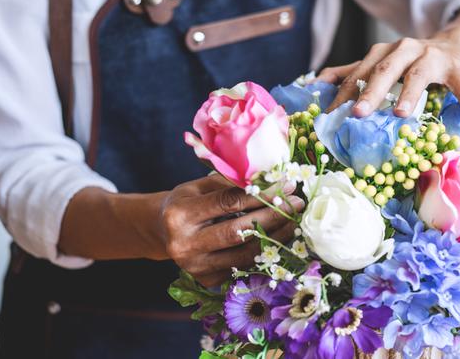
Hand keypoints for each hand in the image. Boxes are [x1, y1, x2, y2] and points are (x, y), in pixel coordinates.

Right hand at [160, 175, 302, 286]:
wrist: (162, 231)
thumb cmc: (187, 202)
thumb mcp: (200, 186)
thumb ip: (230, 184)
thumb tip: (272, 179)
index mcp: (180, 214)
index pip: (229, 203)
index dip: (261, 194)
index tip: (287, 185)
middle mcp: (185, 244)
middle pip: (238, 231)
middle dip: (273, 217)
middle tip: (297, 204)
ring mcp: (196, 267)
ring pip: (245, 254)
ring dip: (275, 238)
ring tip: (294, 222)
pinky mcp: (207, 280)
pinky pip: (243, 267)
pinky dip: (264, 253)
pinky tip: (280, 239)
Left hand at [317, 27, 459, 124]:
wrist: (455, 45)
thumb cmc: (412, 62)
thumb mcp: (381, 63)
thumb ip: (351, 72)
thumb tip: (315, 83)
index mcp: (383, 52)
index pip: (359, 73)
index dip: (344, 94)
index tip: (329, 115)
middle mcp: (405, 50)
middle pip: (385, 70)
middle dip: (370, 91)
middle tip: (358, 113)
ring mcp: (433, 57)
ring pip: (418, 74)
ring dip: (409, 94)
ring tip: (401, 114)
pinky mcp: (459, 68)